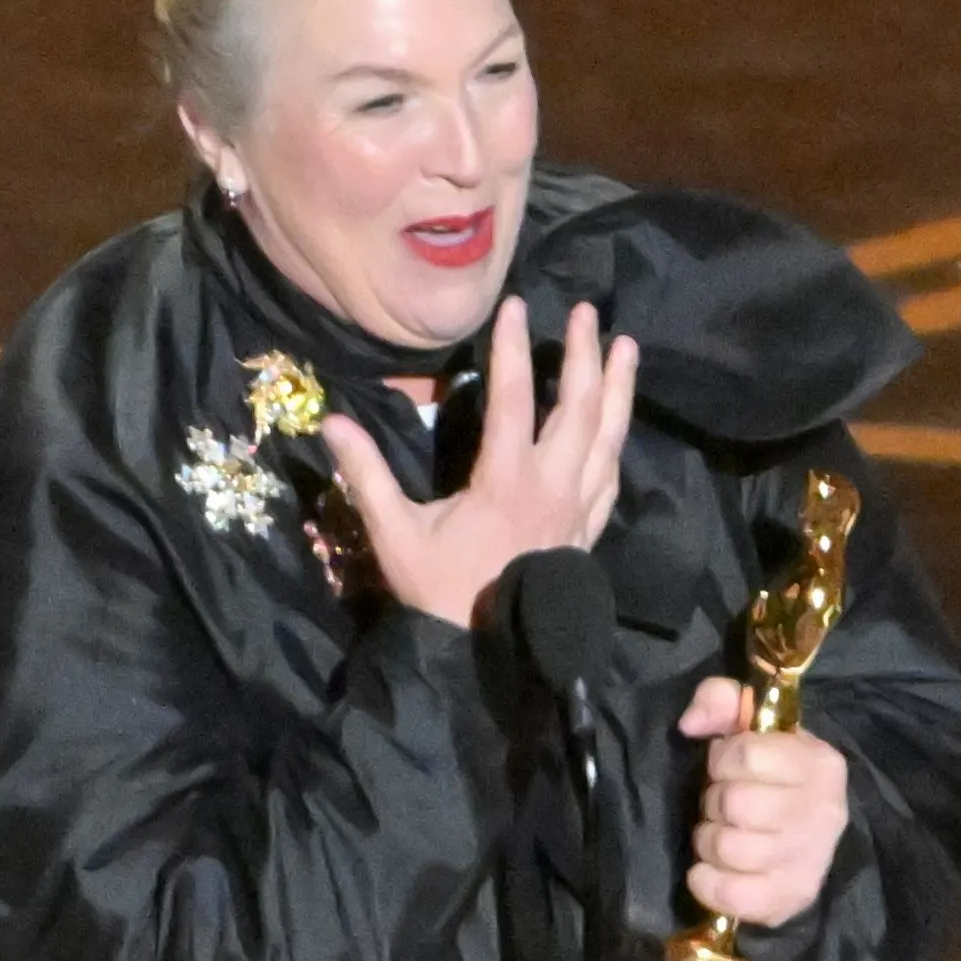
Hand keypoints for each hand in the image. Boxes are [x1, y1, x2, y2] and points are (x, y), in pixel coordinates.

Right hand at [327, 299, 630, 631]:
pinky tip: (619, 425)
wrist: (488, 653)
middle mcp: (553, 487)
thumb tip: (333, 421)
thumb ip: (366, 474)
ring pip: (609, 438)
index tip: (515, 307)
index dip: (514, 350)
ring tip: (627, 347)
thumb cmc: (440, 591)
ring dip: (619, 390)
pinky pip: (612, 477)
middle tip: (586, 312)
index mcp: (507, 481)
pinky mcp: (587, 532)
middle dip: (585, 355)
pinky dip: (617, 442)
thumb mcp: (394, 533)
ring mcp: (577, 509)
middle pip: (579, 408)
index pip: (514, 400)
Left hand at [678, 682, 850, 930]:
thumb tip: (690, 724)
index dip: (722, 759)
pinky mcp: (793, 897)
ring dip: (709, 841)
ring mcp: (812, 859)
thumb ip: (720, 700)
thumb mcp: (749, 726)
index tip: (728, 767)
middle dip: (715, 802)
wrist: (803, 833)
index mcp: (819, 762)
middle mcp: (825, 811)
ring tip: (721, 835)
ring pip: (730, 848)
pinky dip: (709, 884)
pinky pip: (734, 896)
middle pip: (736, 803)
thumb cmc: (769, 777)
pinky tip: (709, 872)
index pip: (745, 753)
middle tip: (725, 806)